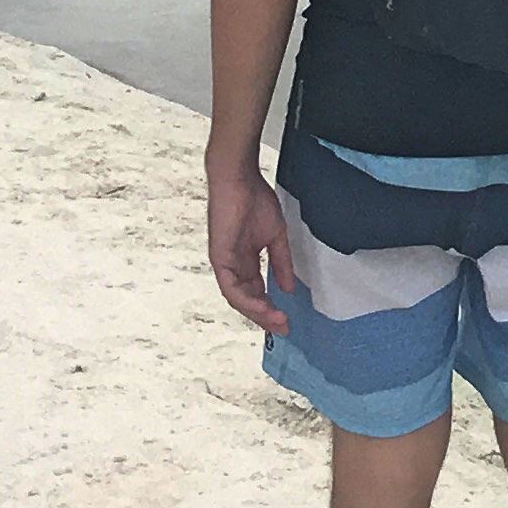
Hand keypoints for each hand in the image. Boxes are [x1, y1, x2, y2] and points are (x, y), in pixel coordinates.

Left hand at [208, 161, 292, 332]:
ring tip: (276, 321)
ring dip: (258, 312)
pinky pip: (231, 287)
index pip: (256, 292)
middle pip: (247, 300)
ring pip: (238, 299)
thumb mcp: (276, 237)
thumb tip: (289, 287)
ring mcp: (225, 264)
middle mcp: (233, 267)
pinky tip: (263, 306)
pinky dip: (247, 299)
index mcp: (245, 261)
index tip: (286, 320)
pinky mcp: (219, 259)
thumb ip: (281, 263)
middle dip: (265, 316)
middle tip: (283, 328)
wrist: (239, 180)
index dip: (270, 308)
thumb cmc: (255, 200)